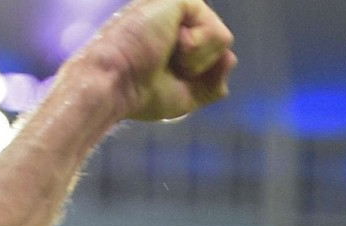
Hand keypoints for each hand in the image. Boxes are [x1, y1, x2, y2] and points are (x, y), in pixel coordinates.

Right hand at [72, 0, 236, 122]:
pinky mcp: (180, 1)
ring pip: (223, 39)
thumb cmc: (140, 93)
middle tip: (164, 67)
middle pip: (219, 47)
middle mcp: (175, 19)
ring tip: (165, 54)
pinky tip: (170, 45)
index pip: (212, 55)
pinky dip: (198, 50)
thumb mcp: (185, 96)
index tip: (164, 79)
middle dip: (200, 69)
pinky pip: (218, 32)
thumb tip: (230, 58)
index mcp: (173, 37)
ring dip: (198, 60)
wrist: (115, 84)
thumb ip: (211, 82)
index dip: (199, 76)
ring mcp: (177, 8)